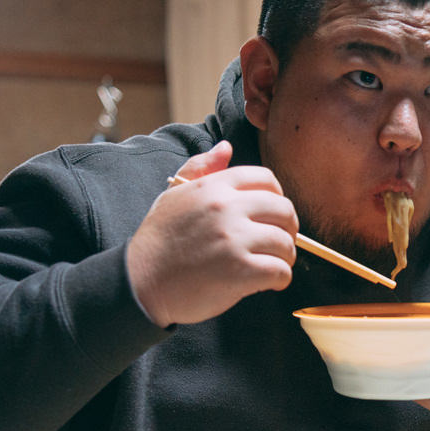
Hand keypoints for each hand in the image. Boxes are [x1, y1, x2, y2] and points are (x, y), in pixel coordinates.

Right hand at [126, 141, 297, 325]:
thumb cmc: (159, 240)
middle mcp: (226, 208)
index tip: (272, 215)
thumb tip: (226, 147)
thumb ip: (201, 168)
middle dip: (288, 228)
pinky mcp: (240, 271)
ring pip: (285, 242)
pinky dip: (280, 279)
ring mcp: (234, 239)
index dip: (277, 197)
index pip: (266, 179)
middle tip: (279, 243)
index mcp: (214, 186)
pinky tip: (269, 282)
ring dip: (284, 257)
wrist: (141, 282)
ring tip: (272, 264)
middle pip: (284, 209)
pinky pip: (280, 271)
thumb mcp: (174, 194)